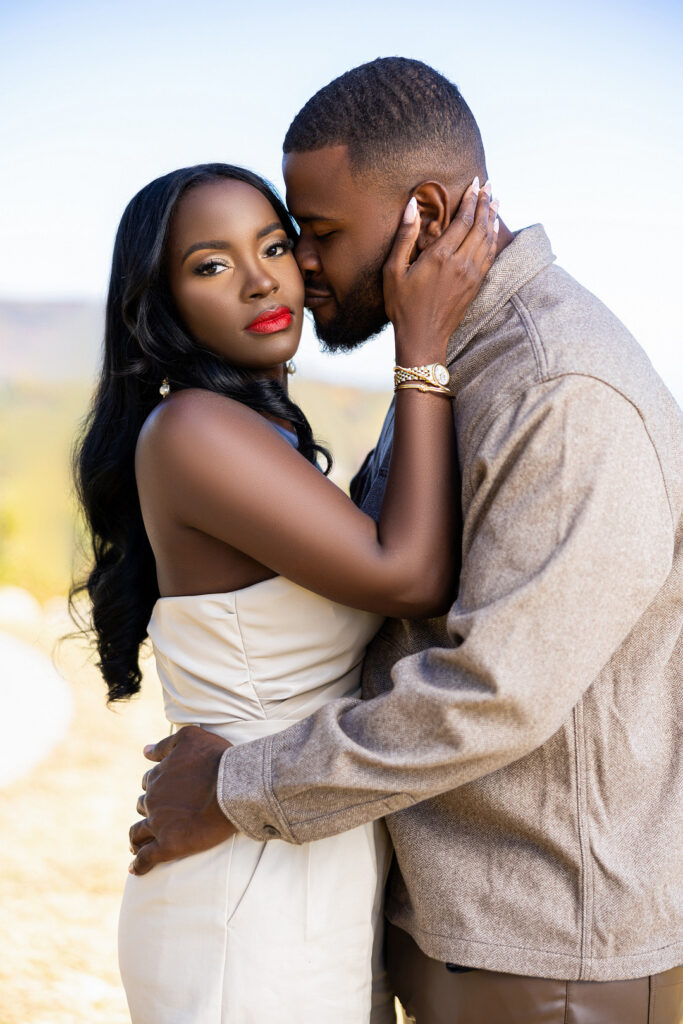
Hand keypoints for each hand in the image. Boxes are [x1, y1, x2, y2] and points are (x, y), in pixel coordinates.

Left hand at [128, 726, 235, 874]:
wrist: (235, 786)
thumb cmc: (217, 759)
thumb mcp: (190, 737)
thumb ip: (165, 744)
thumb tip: (145, 751)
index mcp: (157, 777)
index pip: (148, 783)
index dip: (156, 787)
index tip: (163, 794)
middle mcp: (153, 800)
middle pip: (143, 806)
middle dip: (148, 811)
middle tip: (157, 819)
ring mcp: (159, 824)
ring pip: (138, 833)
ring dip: (137, 839)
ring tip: (137, 846)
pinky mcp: (169, 845)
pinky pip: (147, 858)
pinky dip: (139, 865)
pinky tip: (136, 869)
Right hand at [383, 180, 497, 364]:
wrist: (422, 338)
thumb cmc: (403, 305)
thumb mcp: (393, 271)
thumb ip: (404, 237)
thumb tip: (411, 206)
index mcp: (441, 256)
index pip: (463, 220)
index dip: (470, 199)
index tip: (475, 182)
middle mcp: (461, 263)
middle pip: (479, 226)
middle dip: (485, 203)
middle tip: (490, 185)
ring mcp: (472, 275)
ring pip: (488, 239)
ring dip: (492, 218)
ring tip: (496, 201)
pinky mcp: (476, 285)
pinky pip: (490, 255)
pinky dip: (493, 238)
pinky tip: (493, 229)